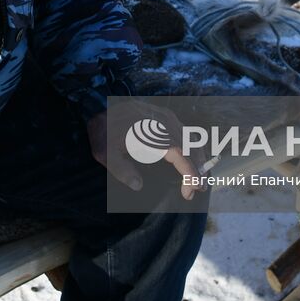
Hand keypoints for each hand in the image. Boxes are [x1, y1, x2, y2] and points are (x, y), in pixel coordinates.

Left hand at [86, 109, 200, 199]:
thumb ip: (122, 171)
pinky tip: (191, 159)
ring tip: (196, 178)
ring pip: (191, 138)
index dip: (190, 173)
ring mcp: (167, 117)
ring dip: (198, 158)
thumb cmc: (103, 134)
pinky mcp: (166, 115)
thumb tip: (138, 186)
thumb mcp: (106, 154)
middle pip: (190, 147)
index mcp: (151, 134)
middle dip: (197, 170)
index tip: (193, 189)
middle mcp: (164, 124)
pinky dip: (193, 146)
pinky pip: (186, 131)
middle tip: (195, 190)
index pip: (180, 155)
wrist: (101, 110)